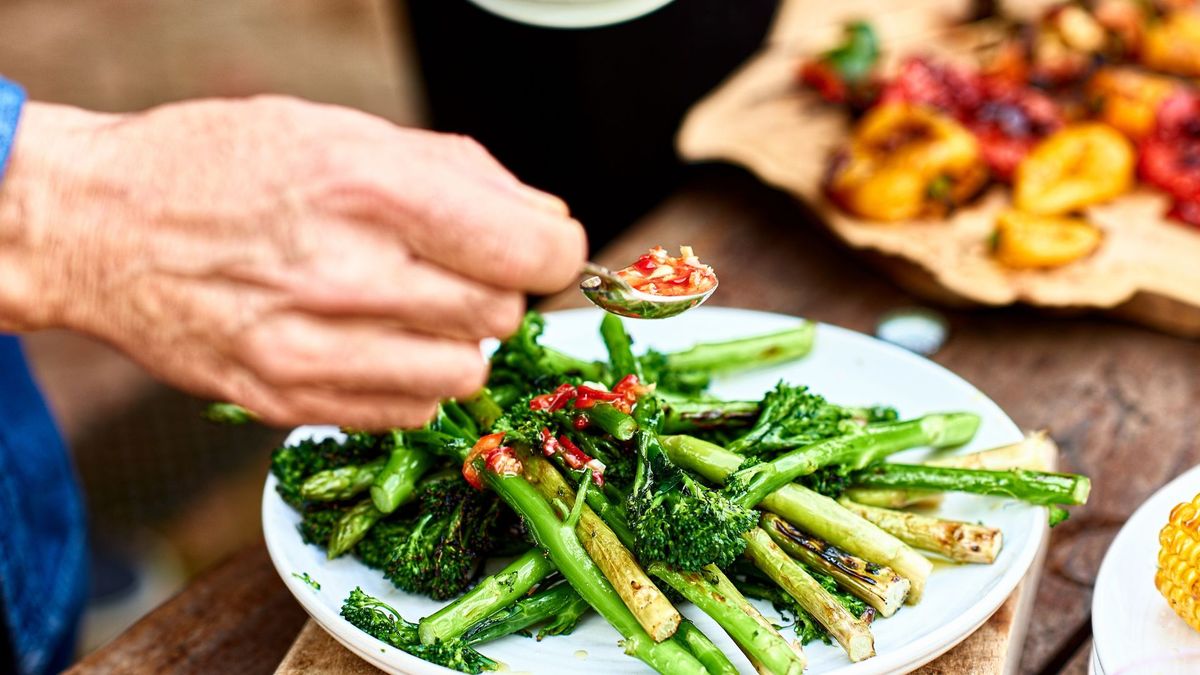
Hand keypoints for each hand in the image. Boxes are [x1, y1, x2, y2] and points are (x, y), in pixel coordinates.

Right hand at [0, 97, 585, 427]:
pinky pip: (408, 413)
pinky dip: (410, 381)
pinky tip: (368, 341)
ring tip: (404, 305)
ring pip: (462, 374)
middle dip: (494, 288)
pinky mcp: (287, 399)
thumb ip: (459, 175)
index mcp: (366, 186)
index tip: (537, 246)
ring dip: (454, 341)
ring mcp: (310, 348)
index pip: (529, 249)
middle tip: (449, 265)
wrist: (98, 226)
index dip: (551, 249)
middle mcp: (342, 274)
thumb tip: (547, 220)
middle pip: (500, 314)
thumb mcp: (342, 130)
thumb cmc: (219, 166)